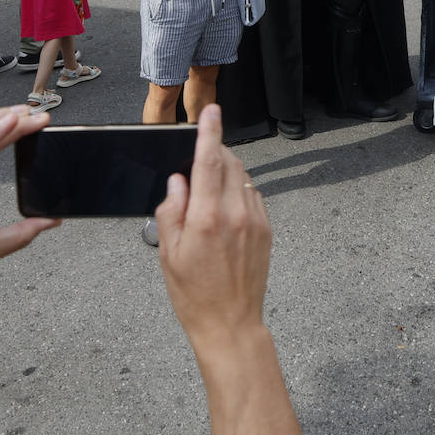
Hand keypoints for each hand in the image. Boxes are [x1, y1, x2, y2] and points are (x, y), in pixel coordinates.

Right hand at [156, 105, 271, 351]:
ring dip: (226, 172)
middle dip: (214, 152)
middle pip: (229, 163)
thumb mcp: (168, 253)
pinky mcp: (266, 229)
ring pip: (242, 177)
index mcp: (207, 218)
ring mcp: (256, 220)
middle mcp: (236, 214)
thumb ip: (171, 210)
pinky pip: (252, 196)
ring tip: (207, 192)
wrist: (231, 323)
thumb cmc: (194, 293)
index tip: (212, 111)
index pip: (209, 161)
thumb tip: (178, 181)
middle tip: (196, 160)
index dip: (210, 132)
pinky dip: (237, 191)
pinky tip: (223, 210)